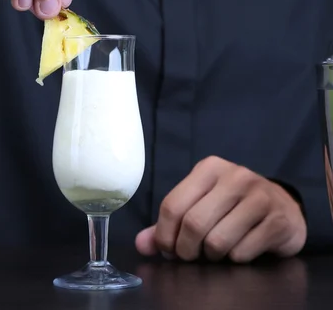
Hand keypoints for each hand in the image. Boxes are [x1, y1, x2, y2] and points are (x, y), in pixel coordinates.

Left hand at [136, 156, 306, 262]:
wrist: (283, 207)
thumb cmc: (234, 206)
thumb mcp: (201, 204)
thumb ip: (170, 223)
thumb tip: (141, 244)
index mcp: (209, 168)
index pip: (172, 205)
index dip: (165, 236)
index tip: (169, 249)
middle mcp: (234, 176)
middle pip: (193, 224)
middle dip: (187, 250)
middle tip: (191, 255)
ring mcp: (259, 196)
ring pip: (218, 241)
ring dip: (212, 256)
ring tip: (217, 250)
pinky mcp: (277, 219)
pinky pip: (242, 252)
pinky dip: (235, 258)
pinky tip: (240, 248)